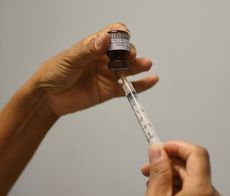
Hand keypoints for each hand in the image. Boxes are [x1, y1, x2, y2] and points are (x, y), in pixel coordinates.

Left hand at [29, 22, 157, 116]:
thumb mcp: (71, 59)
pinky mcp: (110, 90)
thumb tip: (105, 39)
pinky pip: (129, 87)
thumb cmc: (54, 73)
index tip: (121, 42)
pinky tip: (152, 80)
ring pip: (130, 68)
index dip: (121, 35)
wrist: (48, 98)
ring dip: (140, 65)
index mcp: (94, 46)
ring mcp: (108, 74)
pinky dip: (142, 84)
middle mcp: (104, 59)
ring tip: (146, 64)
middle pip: (125, 51)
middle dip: (130, 52)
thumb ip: (89, 49)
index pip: (114, 34)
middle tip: (127, 58)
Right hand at [138, 141, 224, 195]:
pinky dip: (180, 190)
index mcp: (202, 194)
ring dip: (174, 178)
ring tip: (152, 185)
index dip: (177, 146)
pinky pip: (196, 194)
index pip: (197, 154)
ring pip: (194, 181)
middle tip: (150, 167)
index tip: (161, 147)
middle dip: (171, 164)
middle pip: (194, 168)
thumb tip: (159, 152)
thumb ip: (158, 172)